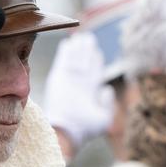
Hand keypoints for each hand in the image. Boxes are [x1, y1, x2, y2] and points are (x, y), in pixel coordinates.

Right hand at [44, 31, 113, 149]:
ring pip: (75, 59)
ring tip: (80, 36)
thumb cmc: (85, 128)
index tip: (96, 50)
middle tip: (88, 37)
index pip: (94, 72)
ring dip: (77, 48)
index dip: (96, 61)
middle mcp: (79, 83)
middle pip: (84, 62)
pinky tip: (67, 43)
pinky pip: (63, 61)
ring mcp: (69, 80)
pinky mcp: (59, 77)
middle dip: (86, 50)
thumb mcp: (103, 118)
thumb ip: (107, 103)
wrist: (67, 130)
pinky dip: (65, 52)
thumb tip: (106, 88)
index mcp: (89, 91)